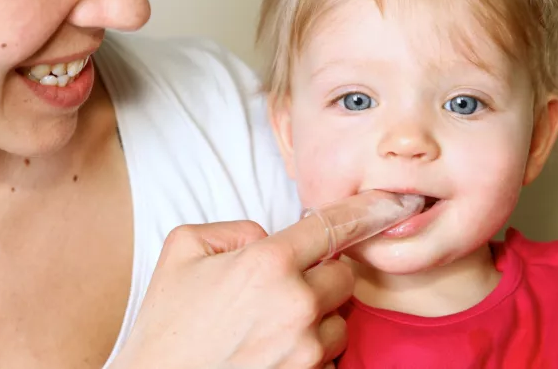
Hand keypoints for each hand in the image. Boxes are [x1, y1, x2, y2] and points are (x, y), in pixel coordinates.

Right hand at [111, 198, 366, 367]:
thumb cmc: (166, 326)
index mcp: (266, 263)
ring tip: (270, 331)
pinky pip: (330, 359)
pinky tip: (274, 356)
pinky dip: (311, 355)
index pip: (332, 226)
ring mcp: (306, 351)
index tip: (392, 204)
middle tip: (284, 291)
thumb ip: (236, 229)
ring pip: (339, 322)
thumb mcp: (183, 251)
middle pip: (345, 278)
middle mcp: (296, 305)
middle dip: (322, 279)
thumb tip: (269, 237)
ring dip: (316, 321)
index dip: (364, 212)